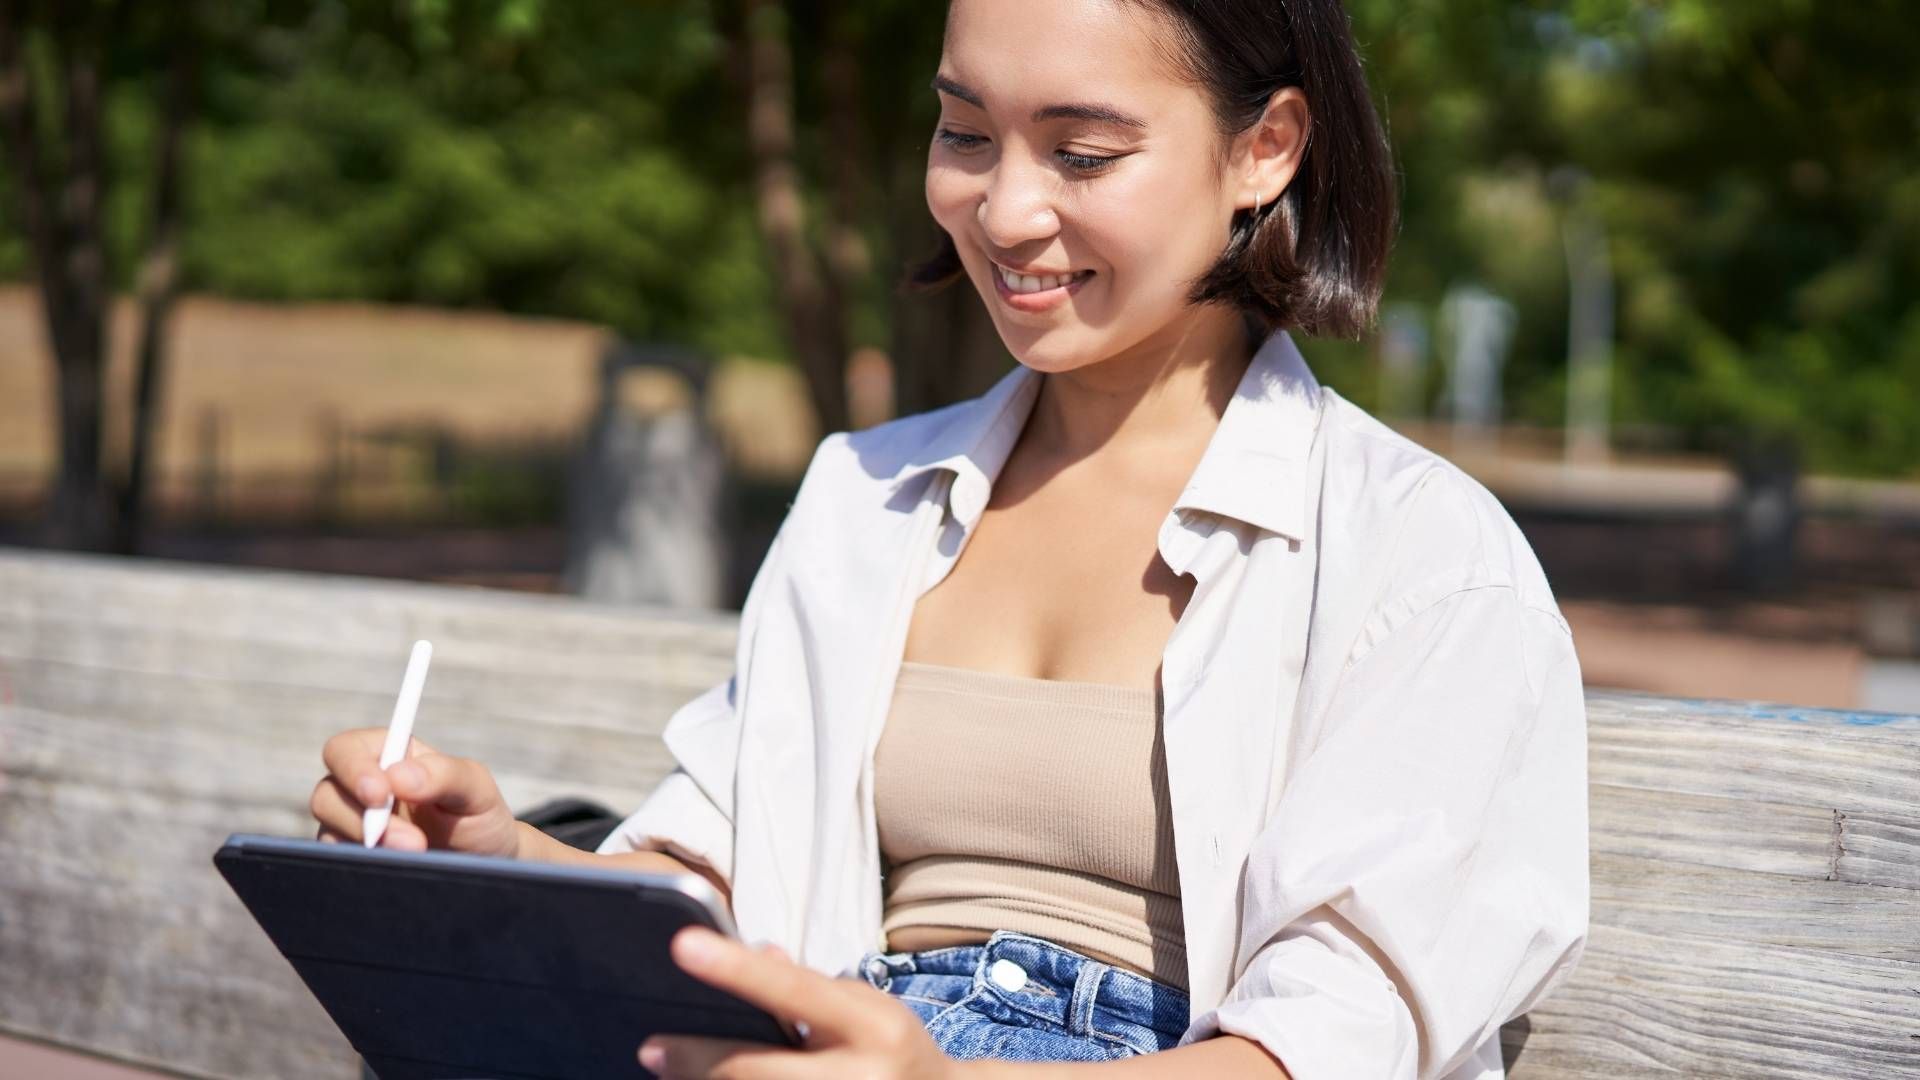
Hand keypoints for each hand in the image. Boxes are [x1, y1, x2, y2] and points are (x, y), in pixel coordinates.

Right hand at [308, 728, 519, 856]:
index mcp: (388, 754)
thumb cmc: (479, 816)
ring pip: (328, 831)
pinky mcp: (354, 858)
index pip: (345, 749)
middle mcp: (362, 787)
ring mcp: (353, 825)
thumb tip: (398, 776)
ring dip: (367, 846)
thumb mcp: (476, 788)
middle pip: (326, 794)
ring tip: (417, 855)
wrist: (487, 863)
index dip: (353, 769)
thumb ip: (444, 774)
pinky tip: (395, 870)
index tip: (380, 795)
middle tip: (412, 841)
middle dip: (362, 819)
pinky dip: (362, 866)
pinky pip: (338, 863)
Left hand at [638, 926, 964, 1079]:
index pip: (795, 991)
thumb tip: (756, 956)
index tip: (683, 944)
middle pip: (758, 1071)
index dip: (738, 968)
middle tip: (651, 1047)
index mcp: (874, 1026)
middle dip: (696, 1059)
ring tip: (669, 1067)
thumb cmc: (889, 1044)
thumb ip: (806, 986)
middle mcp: (861, 1078)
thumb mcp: (861, 1004)